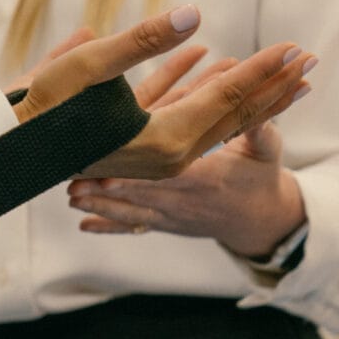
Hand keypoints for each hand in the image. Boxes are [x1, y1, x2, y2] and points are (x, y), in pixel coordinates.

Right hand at [16, 7, 313, 180]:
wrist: (9, 148)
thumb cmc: (42, 107)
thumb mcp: (89, 67)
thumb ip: (143, 41)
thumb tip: (192, 14)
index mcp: (166, 140)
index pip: (228, 99)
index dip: (262, 70)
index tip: (295, 46)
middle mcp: (170, 153)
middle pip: (235, 117)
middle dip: (274, 87)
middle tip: (312, 62)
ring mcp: (158, 154)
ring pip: (218, 120)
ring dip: (251, 93)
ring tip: (282, 70)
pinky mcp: (143, 145)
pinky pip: (188, 114)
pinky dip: (206, 90)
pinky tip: (211, 58)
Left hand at [69, 110, 306, 253]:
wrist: (260, 220)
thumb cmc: (261, 176)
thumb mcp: (268, 151)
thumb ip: (261, 130)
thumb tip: (265, 111)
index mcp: (207, 180)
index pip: (169, 177)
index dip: (142, 175)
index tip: (114, 169)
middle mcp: (186, 202)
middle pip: (141, 195)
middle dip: (109, 190)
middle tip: (76, 181)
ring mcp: (173, 216)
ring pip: (131, 213)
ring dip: (101, 206)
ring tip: (71, 197)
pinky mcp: (165, 223)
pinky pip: (135, 226)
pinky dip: (109, 227)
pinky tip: (83, 225)